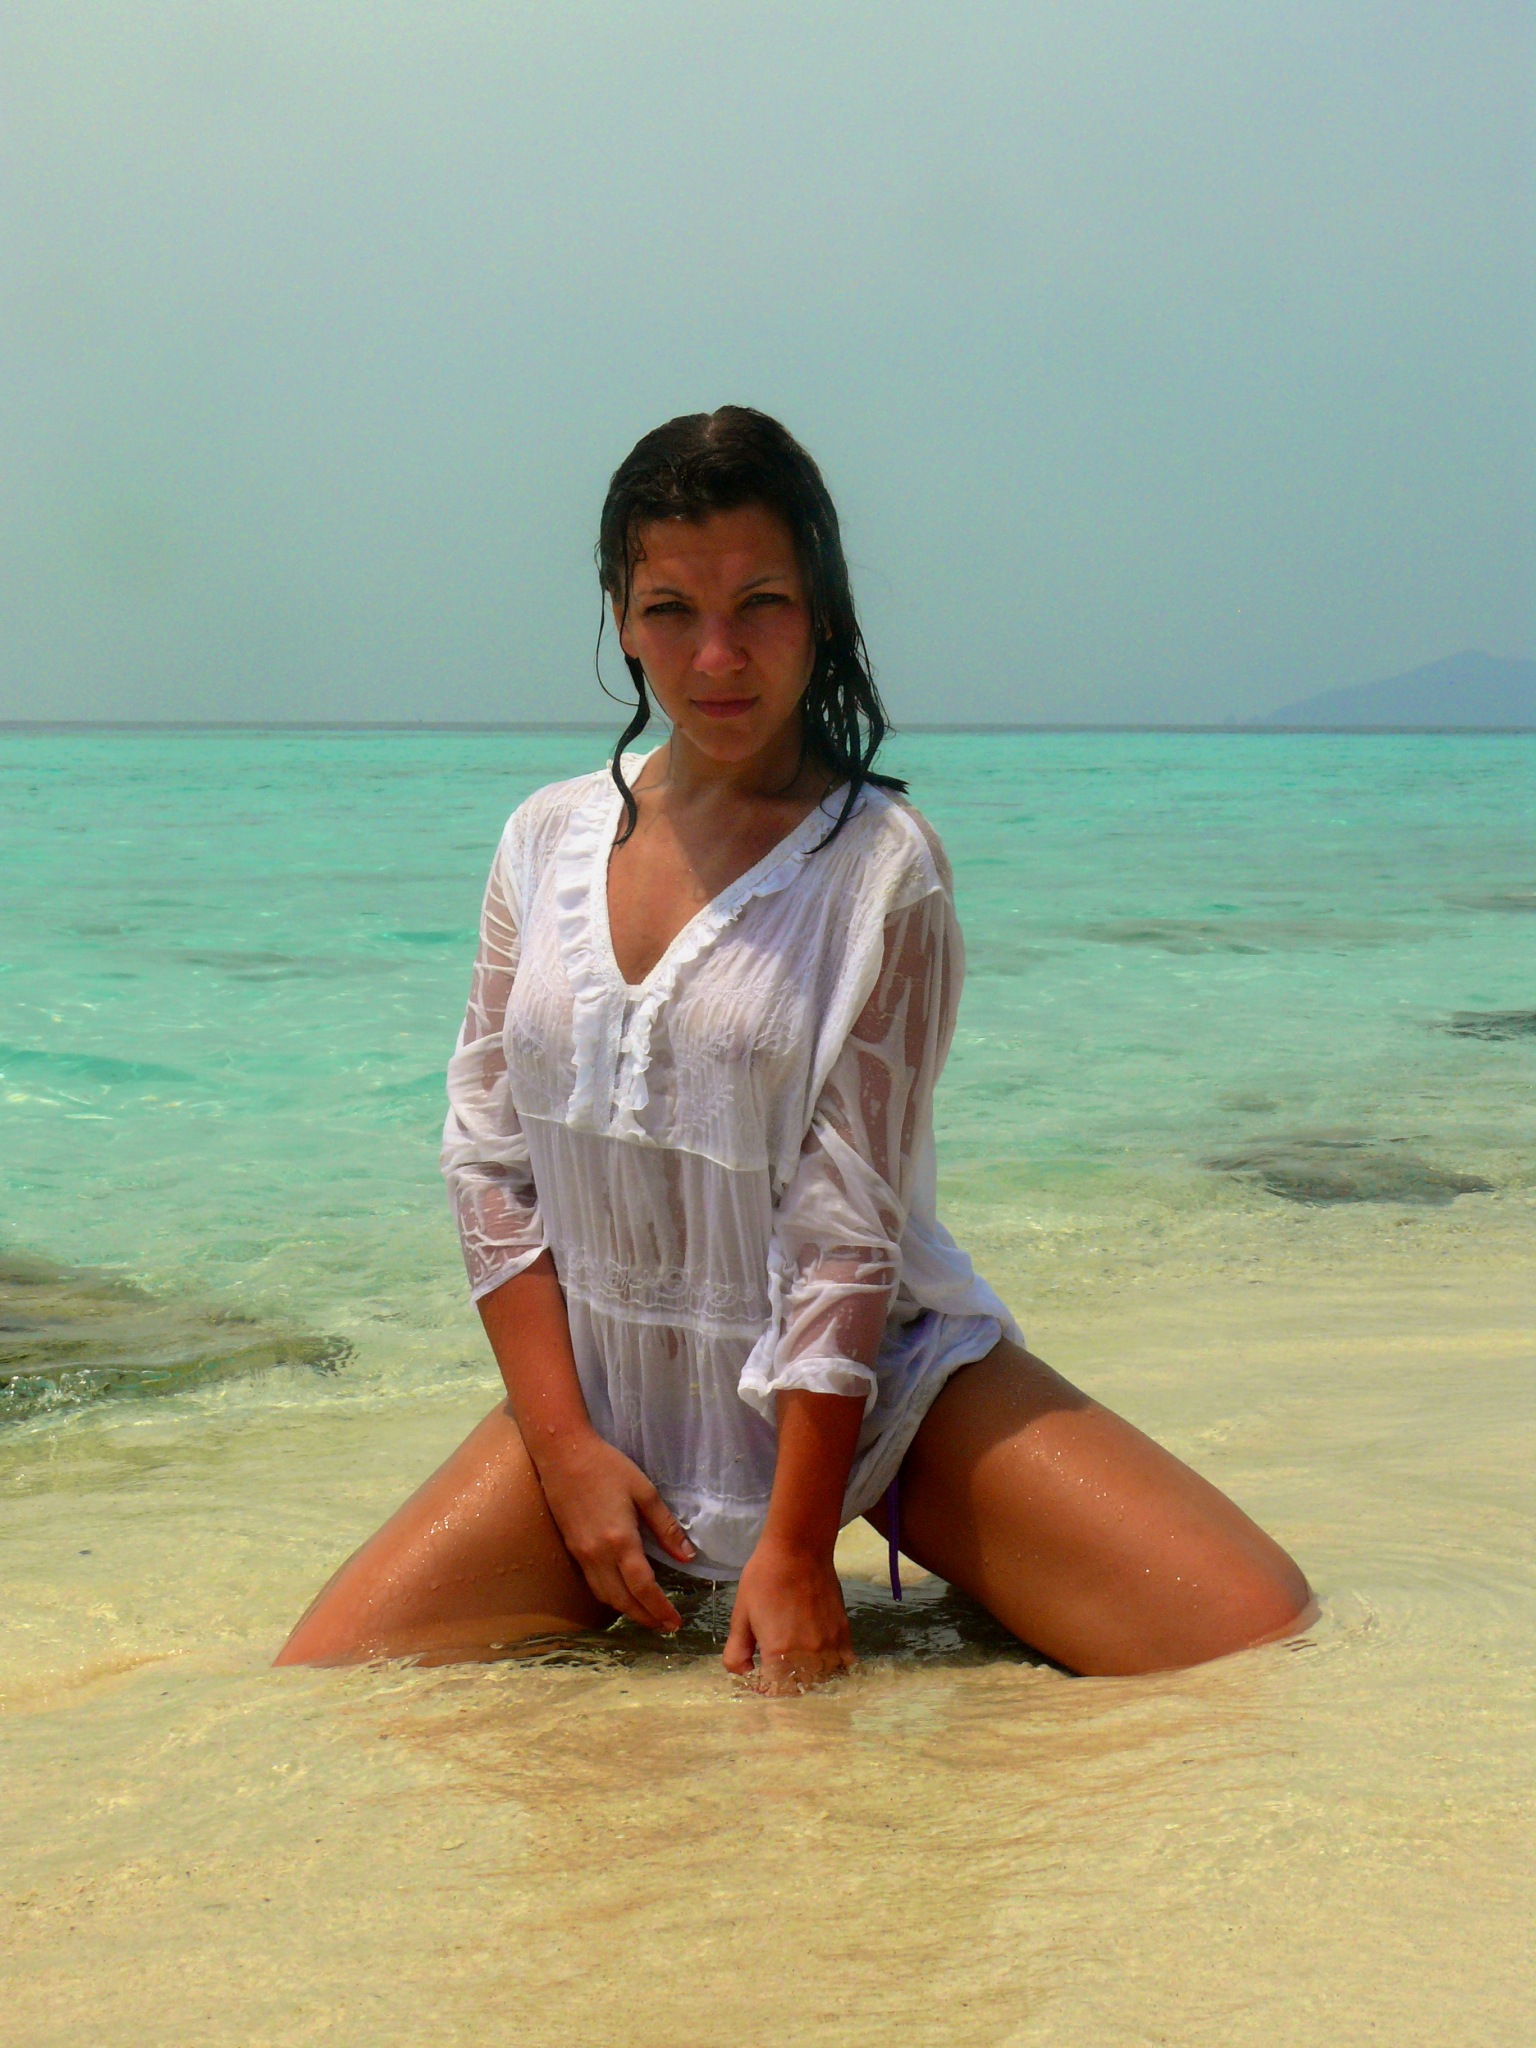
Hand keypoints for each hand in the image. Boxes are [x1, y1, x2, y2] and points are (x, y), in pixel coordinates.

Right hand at [534, 1431, 694, 1631]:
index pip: (643, 1587)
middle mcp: (598, 1554)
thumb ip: (665, 1527)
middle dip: (646, 1617)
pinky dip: (610, 1597)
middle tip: (666, 1627)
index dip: (660, 1609)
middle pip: (623, 1600)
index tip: (675, 1622)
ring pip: (606, 1596)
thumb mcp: (644, 1491)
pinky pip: (593, 1584)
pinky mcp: (572, 1549)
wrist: (563, 1454)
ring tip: (648, 1616)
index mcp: (620, 1540)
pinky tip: (622, 1595)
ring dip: (627, 1611)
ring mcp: (582, 1554)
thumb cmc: (607, 1467)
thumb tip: (687, 1555)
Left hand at [723, 1536, 854, 1694]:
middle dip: (787, 1690)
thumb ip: (737, 1652)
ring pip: (822, 1682)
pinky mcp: (844, 1635)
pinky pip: (842, 1666)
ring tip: (797, 1670)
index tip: (760, 1682)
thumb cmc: (763, 1579)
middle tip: (777, 1675)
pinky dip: (832, 1670)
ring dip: (809, 1682)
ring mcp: (830, 1646)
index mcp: (778, 1653)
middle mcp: (808, 1656)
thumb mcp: (740, 1616)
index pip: (774, 1695)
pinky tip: (822, 1664)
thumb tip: (744, 1675)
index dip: (765, 1693)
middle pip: (800, 1693)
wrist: (798, 1549)